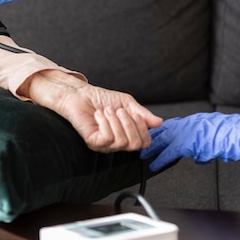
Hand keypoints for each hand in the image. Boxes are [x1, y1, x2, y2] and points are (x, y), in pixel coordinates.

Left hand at [19, 70, 162, 152]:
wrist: (81, 95)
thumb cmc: (102, 99)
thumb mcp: (127, 103)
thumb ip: (142, 114)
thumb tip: (159, 122)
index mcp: (128, 135)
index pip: (145, 142)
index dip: (142, 128)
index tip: (134, 113)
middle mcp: (118, 143)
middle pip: (135, 145)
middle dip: (129, 124)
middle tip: (119, 111)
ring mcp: (105, 145)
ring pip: (121, 142)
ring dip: (115, 121)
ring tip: (107, 111)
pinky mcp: (93, 143)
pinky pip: (107, 139)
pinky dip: (105, 124)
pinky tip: (99, 115)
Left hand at [141, 113, 239, 171]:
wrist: (231, 132)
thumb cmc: (223, 134)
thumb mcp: (207, 138)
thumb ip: (198, 148)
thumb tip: (197, 158)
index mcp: (186, 123)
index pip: (165, 127)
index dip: (155, 133)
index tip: (145, 136)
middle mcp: (182, 126)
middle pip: (159, 132)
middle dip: (145, 139)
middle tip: (136, 145)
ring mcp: (183, 133)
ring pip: (161, 141)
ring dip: (150, 150)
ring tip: (141, 157)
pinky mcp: (185, 143)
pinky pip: (169, 152)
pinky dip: (160, 159)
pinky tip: (153, 165)